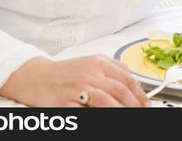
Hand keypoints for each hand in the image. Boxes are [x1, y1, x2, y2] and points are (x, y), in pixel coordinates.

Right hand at [0, 55, 150, 106]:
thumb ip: (112, 67)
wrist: (35, 76)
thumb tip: (132, 77)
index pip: (126, 79)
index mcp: (98, 63)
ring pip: (105, 100)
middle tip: (140, 114)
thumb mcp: (91, 62)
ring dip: (120, 111)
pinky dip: (96, 116)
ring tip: (128, 118)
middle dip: (133, 105)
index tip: (146, 105)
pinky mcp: (64, 103)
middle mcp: (89, 74)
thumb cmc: (64, 72)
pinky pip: (84, 112)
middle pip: (118, 90)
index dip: (139, 94)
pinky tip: (105, 119)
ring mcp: (76, 88)